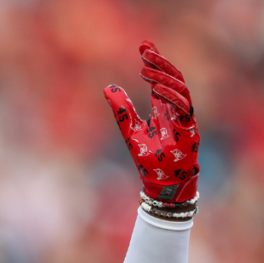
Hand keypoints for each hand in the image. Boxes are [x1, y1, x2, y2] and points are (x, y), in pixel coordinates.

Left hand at [104, 41, 198, 202]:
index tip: (144, 46)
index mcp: (163, 107)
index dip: (155, 61)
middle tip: (144, 49)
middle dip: (159, 62)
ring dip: (163, 76)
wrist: (159, 181)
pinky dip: (171, 95)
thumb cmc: (148, 158)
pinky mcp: (189, 129)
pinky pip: (184, 107)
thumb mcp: (129, 129)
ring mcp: (184, 117)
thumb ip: (122, 109)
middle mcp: (175, 109)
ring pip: (179, 88)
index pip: (161, 78)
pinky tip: (157, 88)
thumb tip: (108, 87)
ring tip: (145, 68)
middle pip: (172, 78)